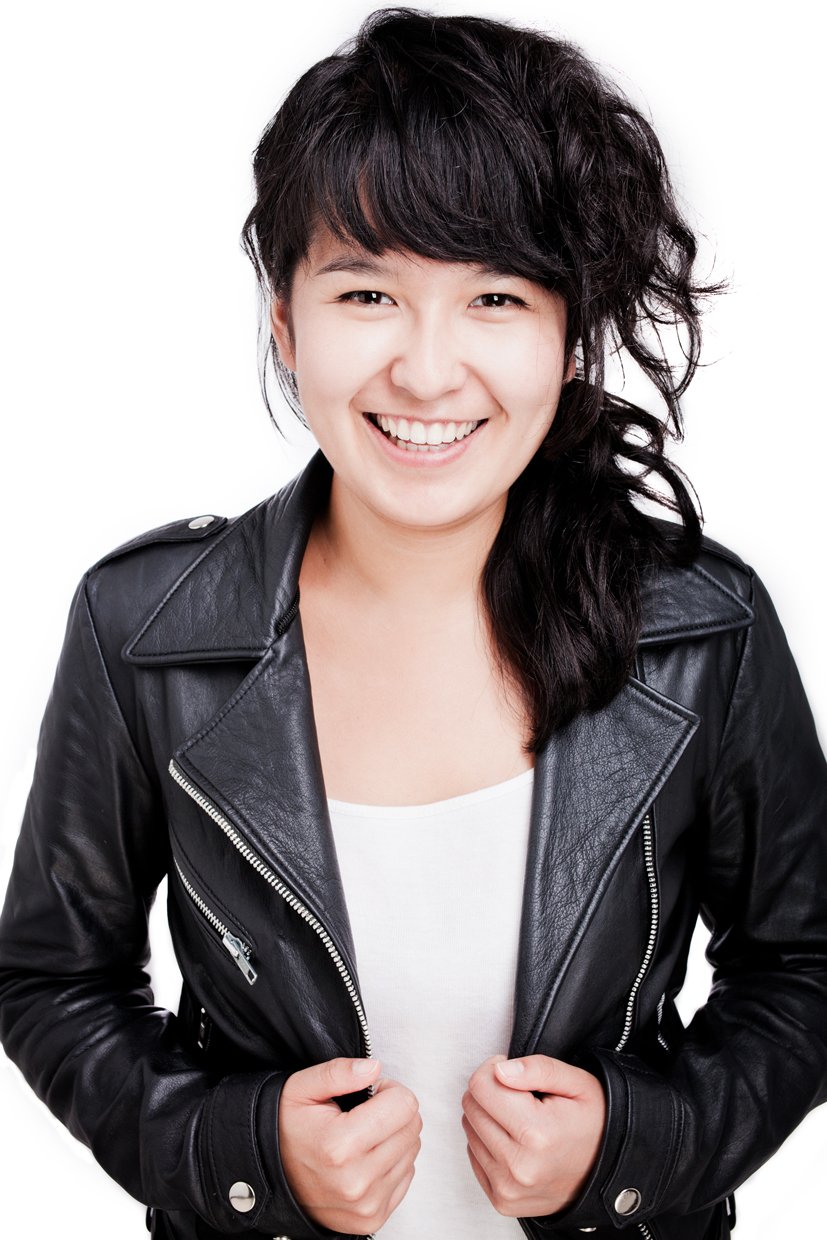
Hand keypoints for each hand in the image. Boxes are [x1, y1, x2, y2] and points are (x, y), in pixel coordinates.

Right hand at [278, 1057, 421, 1233]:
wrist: (270, 1176)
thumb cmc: (287, 1128)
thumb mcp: (303, 1088)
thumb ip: (339, 1072)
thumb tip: (374, 1067)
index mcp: (340, 1145)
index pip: (404, 1105)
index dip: (388, 1089)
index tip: (370, 1092)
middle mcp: (356, 1181)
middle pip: (412, 1127)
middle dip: (394, 1111)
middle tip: (366, 1113)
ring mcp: (366, 1205)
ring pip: (412, 1151)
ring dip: (394, 1136)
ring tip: (363, 1135)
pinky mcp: (372, 1219)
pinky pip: (406, 1176)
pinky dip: (392, 1161)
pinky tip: (366, 1157)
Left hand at [462, 1053, 605, 1217]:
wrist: (608, 1173)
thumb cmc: (594, 1124)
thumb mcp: (577, 1084)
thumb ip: (537, 1068)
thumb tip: (499, 1070)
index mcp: (537, 1133)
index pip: (481, 1086)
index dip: (494, 1069)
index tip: (511, 1072)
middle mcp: (519, 1166)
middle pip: (471, 1107)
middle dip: (490, 1092)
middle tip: (519, 1096)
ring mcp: (508, 1187)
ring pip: (469, 1130)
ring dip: (489, 1117)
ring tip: (521, 1120)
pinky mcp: (502, 1200)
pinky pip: (473, 1156)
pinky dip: (488, 1142)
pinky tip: (515, 1140)